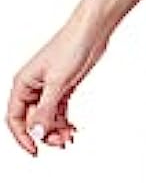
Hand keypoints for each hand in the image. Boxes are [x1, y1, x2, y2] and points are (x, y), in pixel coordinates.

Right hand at [6, 15, 110, 155]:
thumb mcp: (58, 83)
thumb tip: (37, 133)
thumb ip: (46, 110)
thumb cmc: (71, 46)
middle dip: (46, 134)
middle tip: (62, 142)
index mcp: (23, 84)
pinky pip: (58, 111)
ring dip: (57, 129)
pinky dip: (64, 121)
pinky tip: (73, 129)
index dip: (23, 136)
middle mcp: (33, 87)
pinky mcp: (63, 88)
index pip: (15, 118)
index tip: (35, 151)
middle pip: (33, 121)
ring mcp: (48, 88)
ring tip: (70, 135)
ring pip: (47, 118)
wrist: (92, 31)